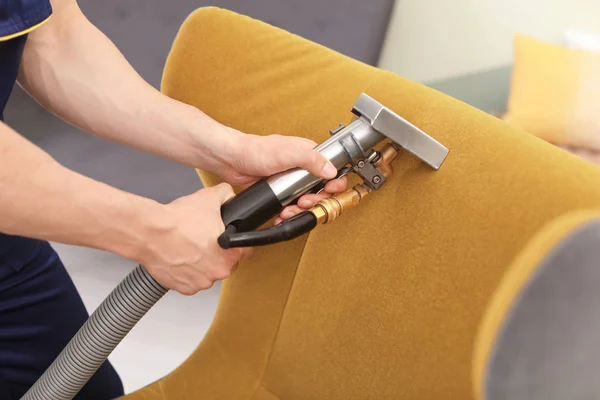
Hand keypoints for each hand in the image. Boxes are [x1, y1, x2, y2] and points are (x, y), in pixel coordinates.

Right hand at [138, 183, 250, 294]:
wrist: (150, 232)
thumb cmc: (177, 221)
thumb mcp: (209, 198)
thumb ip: (225, 195)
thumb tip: (229, 195)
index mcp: (229, 255)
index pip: (246, 252)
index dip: (238, 243)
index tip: (230, 241)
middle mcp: (217, 273)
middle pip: (225, 264)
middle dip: (217, 253)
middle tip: (204, 240)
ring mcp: (199, 283)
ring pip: (207, 273)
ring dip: (201, 264)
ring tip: (189, 248)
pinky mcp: (183, 288)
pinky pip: (190, 281)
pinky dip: (186, 272)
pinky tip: (180, 257)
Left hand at [214, 128, 347, 222]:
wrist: (232, 160)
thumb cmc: (255, 150)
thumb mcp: (287, 153)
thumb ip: (311, 160)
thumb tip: (331, 170)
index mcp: (308, 154)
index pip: (331, 170)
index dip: (334, 183)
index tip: (329, 190)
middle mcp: (302, 167)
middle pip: (320, 190)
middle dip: (314, 200)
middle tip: (304, 202)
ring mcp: (291, 181)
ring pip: (306, 200)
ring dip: (300, 209)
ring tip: (290, 210)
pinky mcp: (281, 191)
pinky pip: (291, 205)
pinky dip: (289, 212)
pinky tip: (283, 214)